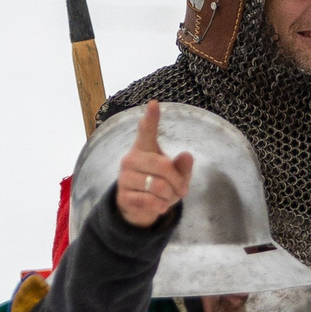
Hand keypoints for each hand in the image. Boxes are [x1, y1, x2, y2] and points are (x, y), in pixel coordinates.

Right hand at [115, 100, 194, 228]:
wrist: (139, 208)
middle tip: (183, 190)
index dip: (151, 117)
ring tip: (168, 198)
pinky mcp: (123, 195)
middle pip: (164, 166)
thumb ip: (182, 167)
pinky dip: (161, 207)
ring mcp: (125, 177)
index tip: (154, 103)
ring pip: (159, 187)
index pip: (146, 130)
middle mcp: (131, 158)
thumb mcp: (176, 176)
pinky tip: (158, 206)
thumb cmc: (160, 184)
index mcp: (144, 148)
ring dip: (170, 197)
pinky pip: (150, 201)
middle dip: (179, 182)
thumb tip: (187, 156)